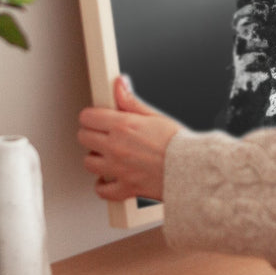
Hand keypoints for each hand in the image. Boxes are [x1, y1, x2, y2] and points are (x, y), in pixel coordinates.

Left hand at [77, 75, 181, 202]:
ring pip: (88, 163)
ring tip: (108, 155)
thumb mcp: (154, 116)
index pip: (88, 117)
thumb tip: (119, 84)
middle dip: (91, 134)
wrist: (192, 169)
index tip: (97, 118)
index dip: (92, 116)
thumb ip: (131, 101)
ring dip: (96, 158)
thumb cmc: (178, 143)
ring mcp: (118, 169)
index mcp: (123, 126)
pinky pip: (102, 190)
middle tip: (103, 135)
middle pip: (83, 138)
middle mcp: (116, 147)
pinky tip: (109, 178)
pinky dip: (103, 185)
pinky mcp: (124, 187)